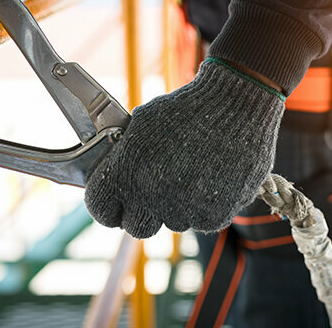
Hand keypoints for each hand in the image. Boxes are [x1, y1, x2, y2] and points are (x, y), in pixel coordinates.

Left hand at [84, 59, 284, 237]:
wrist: (233, 106)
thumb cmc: (184, 109)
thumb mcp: (141, 123)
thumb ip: (123, 154)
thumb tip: (114, 174)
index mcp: (125, 172)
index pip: (100, 208)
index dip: (106, 206)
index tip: (115, 202)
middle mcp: (150, 197)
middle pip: (135, 227)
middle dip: (140, 212)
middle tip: (152, 193)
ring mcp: (183, 209)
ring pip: (170, 222)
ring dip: (174, 206)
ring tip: (188, 174)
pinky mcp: (213, 216)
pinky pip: (199, 221)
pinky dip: (201, 206)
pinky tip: (208, 178)